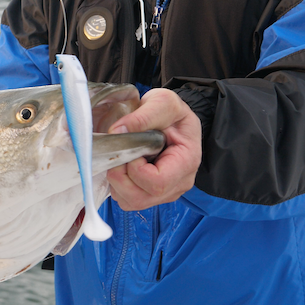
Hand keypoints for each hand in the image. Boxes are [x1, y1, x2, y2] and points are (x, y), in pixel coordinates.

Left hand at [106, 88, 201, 210]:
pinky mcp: (152, 195)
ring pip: (131, 202)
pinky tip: (123, 166)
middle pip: (142, 197)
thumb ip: (143, 116)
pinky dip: (118, 186)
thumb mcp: (164, 103)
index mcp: (186, 162)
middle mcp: (179, 184)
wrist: (173, 119)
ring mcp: (166, 192)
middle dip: (121, 176)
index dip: (136, 169)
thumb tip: (117, 132)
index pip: (158, 182)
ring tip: (122, 159)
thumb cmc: (173, 113)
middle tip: (120, 153)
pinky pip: (127, 200)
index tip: (131, 149)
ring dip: (117, 182)